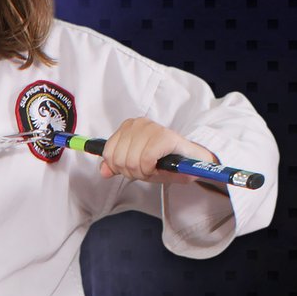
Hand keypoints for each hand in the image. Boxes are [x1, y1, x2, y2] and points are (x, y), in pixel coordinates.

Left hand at [95, 117, 212, 183]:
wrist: (192, 161)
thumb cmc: (164, 161)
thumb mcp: (136, 165)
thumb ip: (117, 166)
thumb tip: (103, 171)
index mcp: (128, 127)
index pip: (108, 152)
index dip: (119, 167)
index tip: (134, 167)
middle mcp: (138, 123)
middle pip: (118, 159)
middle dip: (131, 171)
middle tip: (146, 168)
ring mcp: (152, 128)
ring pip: (130, 161)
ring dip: (142, 172)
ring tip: (154, 167)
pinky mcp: (165, 136)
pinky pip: (145, 160)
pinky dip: (151, 169)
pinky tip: (158, 166)